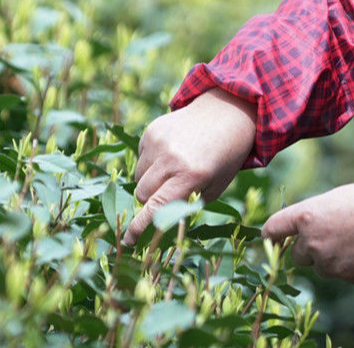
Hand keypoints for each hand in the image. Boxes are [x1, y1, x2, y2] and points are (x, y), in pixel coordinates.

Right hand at [124, 88, 256, 244]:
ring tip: (172, 170)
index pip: (157, 206)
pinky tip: (171, 153)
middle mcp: (171, 159)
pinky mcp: (151, 132)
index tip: (128, 240)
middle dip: (151, 201)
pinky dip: (151, 163)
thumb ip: (188, 204)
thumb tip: (161, 221)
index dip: (140, 226)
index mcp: (191, 175)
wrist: (224, 113)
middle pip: (142, 194)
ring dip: (149, 181)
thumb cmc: (223, 158)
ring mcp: (158, 143)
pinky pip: (140, 158)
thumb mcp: (214, 186)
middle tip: (168, 193)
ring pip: (138, 178)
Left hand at [262, 181, 353, 282]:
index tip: (271, 239)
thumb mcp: (332, 199)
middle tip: (327, 238)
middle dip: (307, 249)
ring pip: (318, 267)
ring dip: (327, 259)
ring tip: (350, 242)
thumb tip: (302, 227)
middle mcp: (310, 241)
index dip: (270, 235)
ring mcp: (327, 261)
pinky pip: (338, 274)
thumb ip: (312, 215)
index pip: (272, 229)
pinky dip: (346, 267)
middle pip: (296, 254)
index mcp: (304, 216)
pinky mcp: (344, 275)